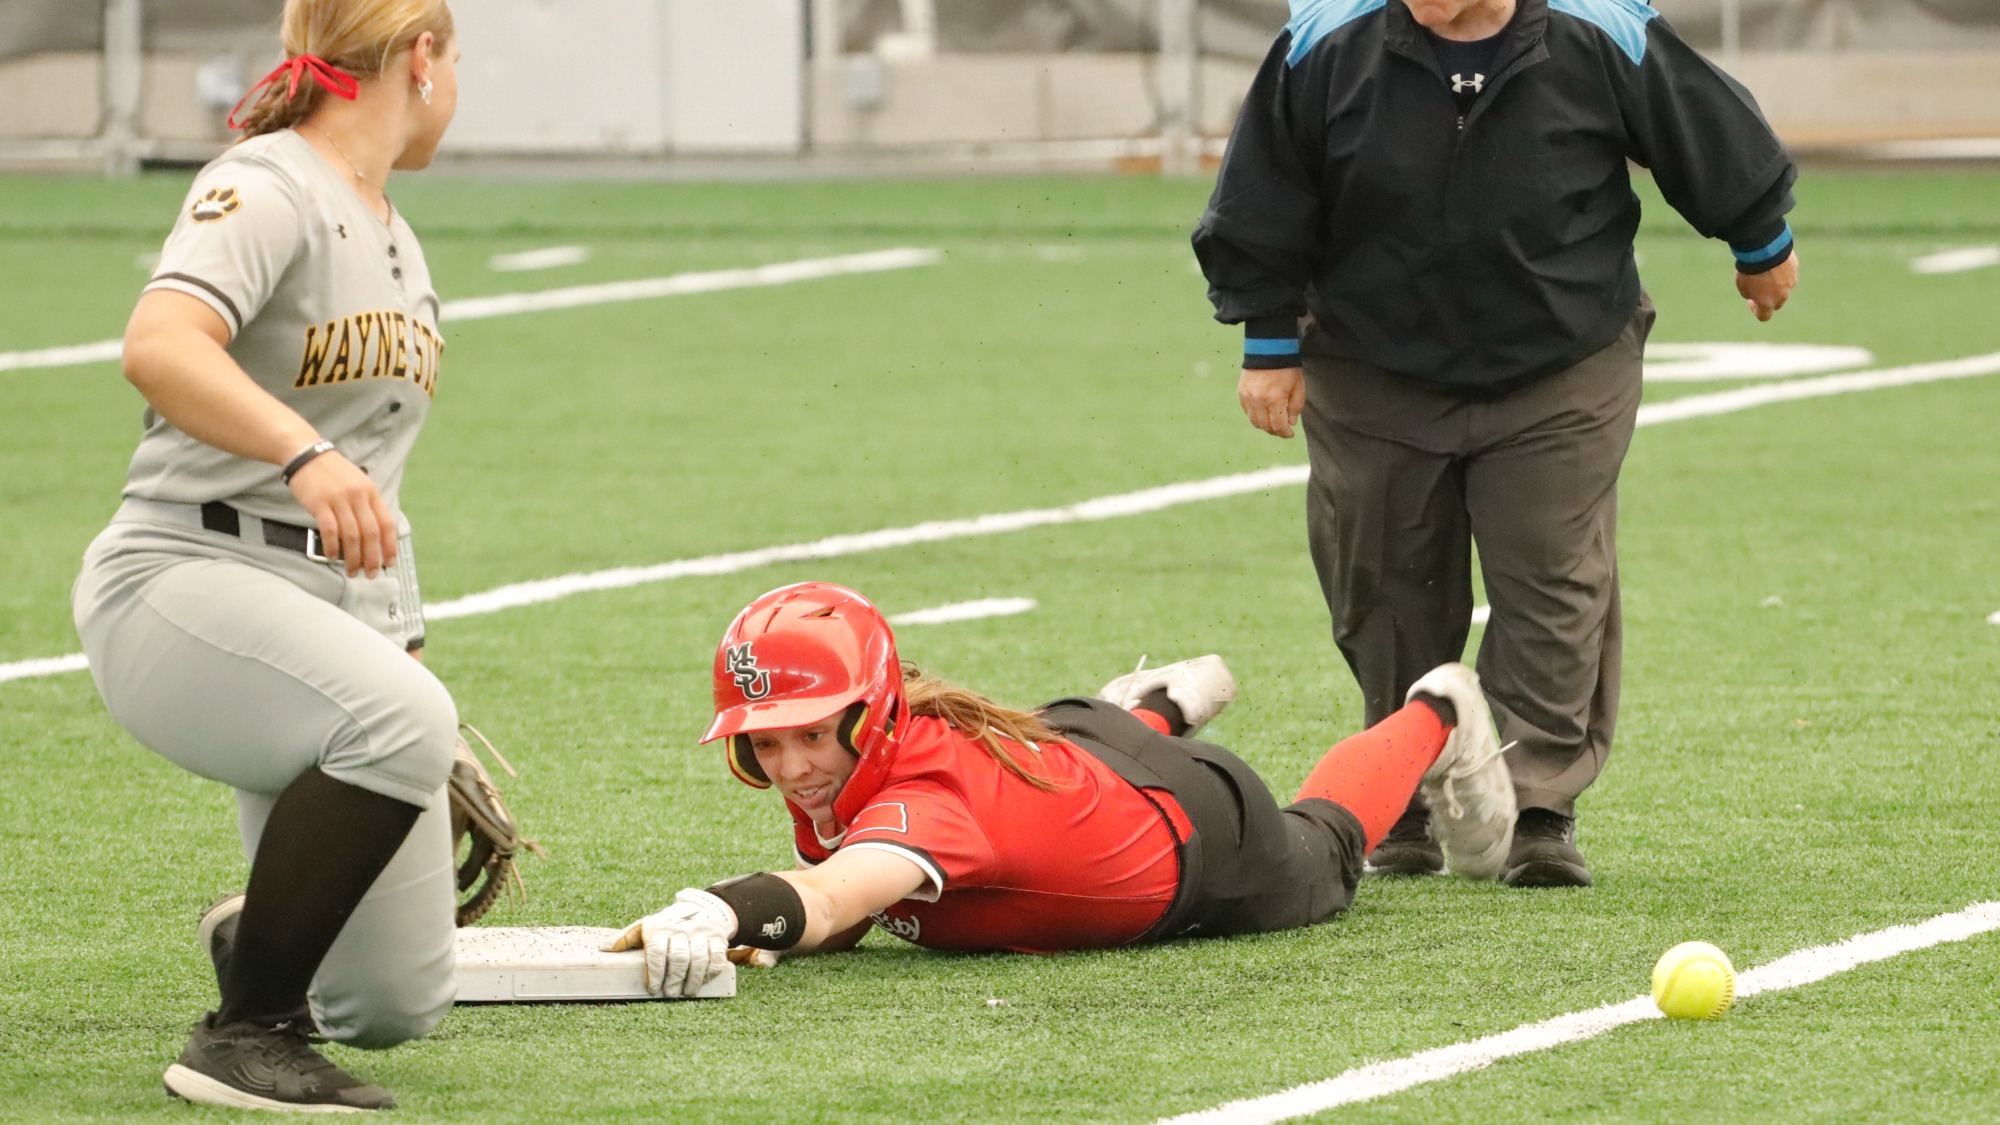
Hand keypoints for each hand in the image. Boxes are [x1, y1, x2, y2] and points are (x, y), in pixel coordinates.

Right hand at [287, 450, 397, 577]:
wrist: (306, 454)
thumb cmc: (332, 473)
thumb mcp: (358, 483)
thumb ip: (367, 506)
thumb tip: (374, 536)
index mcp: (371, 492)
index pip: (386, 523)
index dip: (390, 546)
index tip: (390, 562)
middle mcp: (358, 496)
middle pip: (371, 533)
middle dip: (372, 558)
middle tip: (371, 574)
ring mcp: (339, 499)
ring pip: (352, 535)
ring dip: (353, 558)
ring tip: (352, 571)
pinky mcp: (319, 503)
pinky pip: (330, 530)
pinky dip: (333, 546)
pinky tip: (332, 556)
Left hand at [605, 889, 737, 996]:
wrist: (700, 908)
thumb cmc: (667, 924)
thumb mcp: (646, 927)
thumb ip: (627, 938)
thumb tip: (604, 948)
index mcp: (660, 927)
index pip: (656, 952)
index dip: (654, 973)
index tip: (653, 989)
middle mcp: (681, 929)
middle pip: (678, 958)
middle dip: (673, 980)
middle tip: (670, 993)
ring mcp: (701, 933)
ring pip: (698, 959)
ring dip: (692, 980)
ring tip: (686, 992)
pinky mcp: (718, 938)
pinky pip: (717, 958)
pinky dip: (710, 972)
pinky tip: (703, 980)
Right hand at [1238, 367, 1304, 437]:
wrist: (1269, 349)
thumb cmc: (1287, 368)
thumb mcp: (1298, 387)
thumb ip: (1296, 407)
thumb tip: (1290, 423)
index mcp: (1275, 399)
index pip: (1278, 426)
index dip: (1285, 434)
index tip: (1290, 434)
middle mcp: (1259, 400)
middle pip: (1265, 427)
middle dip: (1275, 431)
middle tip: (1282, 429)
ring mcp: (1248, 397)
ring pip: (1254, 422)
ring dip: (1264, 425)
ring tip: (1272, 422)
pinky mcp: (1242, 393)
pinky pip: (1247, 412)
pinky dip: (1256, 415)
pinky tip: (1264, 411)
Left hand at [1736, 251, 1798, 322]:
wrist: (1764, 249)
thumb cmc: (1750, 270)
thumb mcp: (1743, 287)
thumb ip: (1752, 295)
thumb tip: (1758, 295)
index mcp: (1769, 302)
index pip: (1765, 316)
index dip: (1756, 311)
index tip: (1751, 301)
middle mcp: (1783, 295)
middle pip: (1777, 302)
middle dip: (1769, 297)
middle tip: (1759, 286)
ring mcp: (1791, 281)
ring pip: (1784, 287)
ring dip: (1777, 283)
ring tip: (1766, 270)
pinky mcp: (1795, 268)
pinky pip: (1788, 272)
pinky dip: (1781, 270)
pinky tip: (1772, 261)